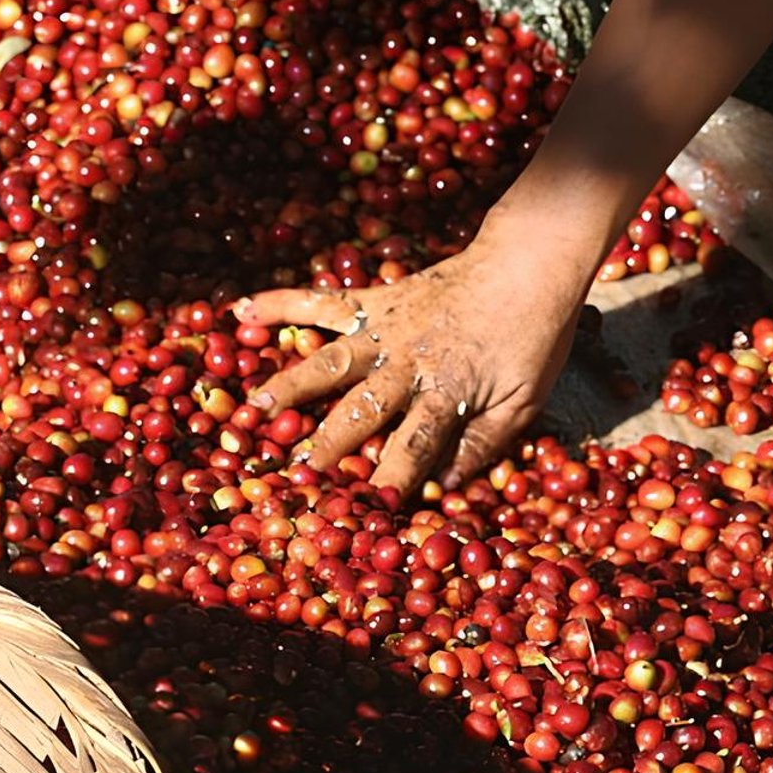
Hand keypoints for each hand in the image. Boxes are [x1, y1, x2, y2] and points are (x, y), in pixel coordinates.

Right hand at [235, 228, 585, 493]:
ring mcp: (385, 330)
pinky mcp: (375, 301)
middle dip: (325, 442)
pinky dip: (280, 303)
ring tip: (251, 406)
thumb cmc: (532, 340)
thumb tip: (445, 486)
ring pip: (328, 360)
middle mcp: (406, 364)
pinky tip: (240, 311)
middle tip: (292, 472)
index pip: (412, 445)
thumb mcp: (524, 402)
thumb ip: (482, 444)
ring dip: (288, 384)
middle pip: (358, 409)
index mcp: (446, 392)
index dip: (389, 478)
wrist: (529, 264)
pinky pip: (322, 302)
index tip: (365, 508)